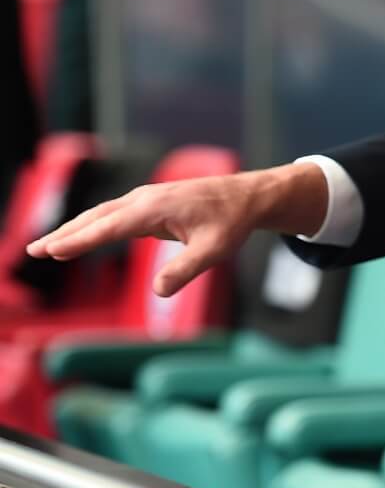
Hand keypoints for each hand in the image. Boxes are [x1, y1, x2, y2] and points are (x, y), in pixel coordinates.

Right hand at [26, 163, 328, 296]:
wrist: (247, 196)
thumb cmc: (232, 222)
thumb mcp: (214, 250)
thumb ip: (186, 270)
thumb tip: (158, 291)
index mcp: (154, 209)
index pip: (108, 228)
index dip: (79, 240)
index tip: (52, 250)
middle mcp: (143, 200)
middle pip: (95, 218)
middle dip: (65, 234)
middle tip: (34, 250)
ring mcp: (145, 199)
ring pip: (102, 214)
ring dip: (75, 229)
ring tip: (48, 245)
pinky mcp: (150, 203)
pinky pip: (114, 214)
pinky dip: (93, 225)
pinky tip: (83, 235)